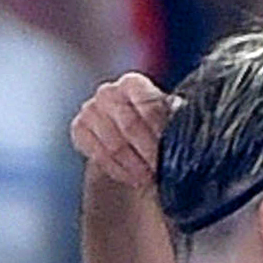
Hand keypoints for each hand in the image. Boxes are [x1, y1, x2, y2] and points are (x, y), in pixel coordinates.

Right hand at [72, 72, 174, 191]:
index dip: (161, 133)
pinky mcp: (79, 130)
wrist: (128, 145)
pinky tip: (132, 179)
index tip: (172, 153)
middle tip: (162, 171)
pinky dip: (119, 170)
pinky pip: (98, 155)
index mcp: (133, 84)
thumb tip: (184, 137)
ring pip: (114, 144)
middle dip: (150, 153)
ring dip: (135, 166)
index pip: (149, 105)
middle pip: (130, 125)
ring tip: (150, 178)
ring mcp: (90, 110)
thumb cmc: (155, 131)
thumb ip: (174, 123)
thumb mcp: (168, 122)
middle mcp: (108, 92)